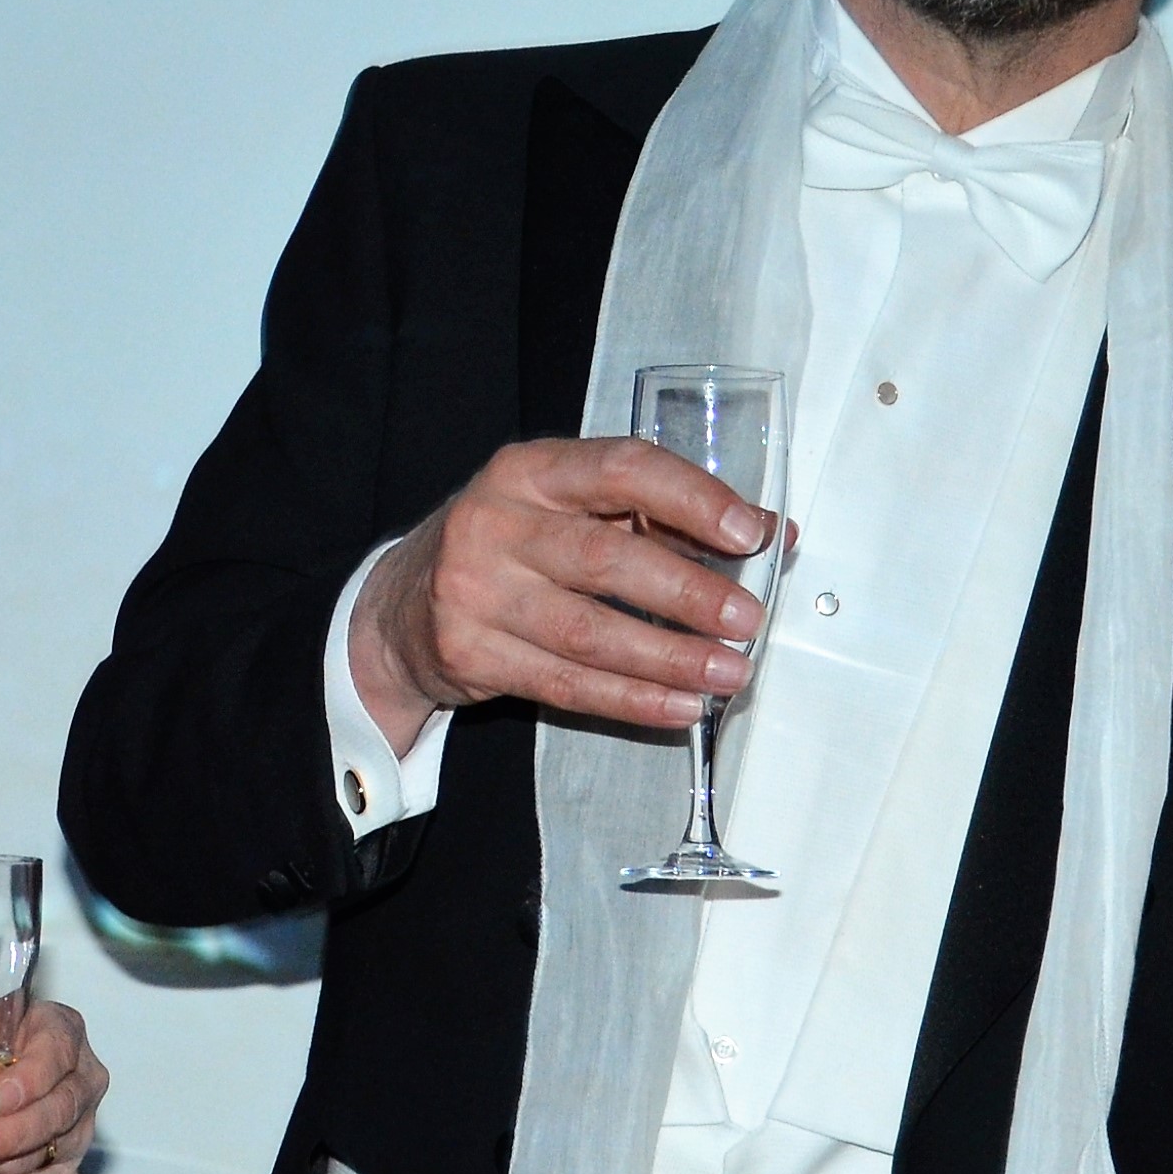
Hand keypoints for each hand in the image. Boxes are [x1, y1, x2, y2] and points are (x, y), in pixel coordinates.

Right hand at [344, 436, 769, 741]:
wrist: (401, 606)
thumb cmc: (511, 548)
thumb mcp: (569, 511)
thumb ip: (664, 517)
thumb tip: (770, 533)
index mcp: (531, 470)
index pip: (621, 469)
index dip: (691, 499)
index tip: (750, 533)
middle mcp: (496, 523)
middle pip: (606, 559)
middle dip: (688, 593)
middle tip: (748, 620)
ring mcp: (475, 591)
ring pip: (589, 632)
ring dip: (669, 657)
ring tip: (729, 672)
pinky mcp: (470, 653)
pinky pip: (566, 685)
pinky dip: (631, 699)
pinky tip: (680, 704)